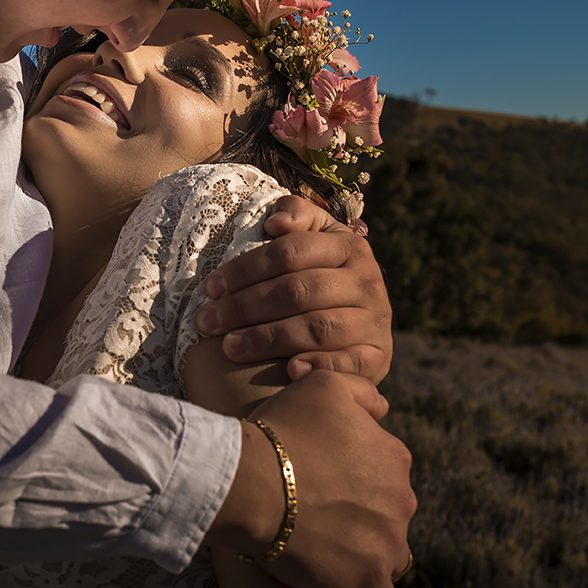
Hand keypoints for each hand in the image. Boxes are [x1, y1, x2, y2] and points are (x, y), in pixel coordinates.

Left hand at [196, 195, 392, 383]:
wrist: (363, 323)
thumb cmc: (322, 276)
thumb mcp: (316, 237)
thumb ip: (297, 215)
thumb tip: (275, 223)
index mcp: (350, 247)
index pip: (291, 252)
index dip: (247, 268)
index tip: (211, 288)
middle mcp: (368, 282)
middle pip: (299, 291)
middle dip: (247, 307)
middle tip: (208, 322)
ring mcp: (375, 322)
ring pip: (319, 327)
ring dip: (270, 338)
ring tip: (230, 347)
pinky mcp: (379, 357)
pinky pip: (351, 363)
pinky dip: (321, 366)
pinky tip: (291, 372)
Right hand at [207, 372, 414, 587]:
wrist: (250, 481)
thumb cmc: (282, 430)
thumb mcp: (324, 386)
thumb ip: (362, 392)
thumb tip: (384, 410)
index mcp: (395, 457)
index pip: (386, 475)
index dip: (357, 481)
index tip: (327, 486)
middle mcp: (402, 498)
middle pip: (388, 515)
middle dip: (363, 518)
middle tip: (320, 519)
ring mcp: (388, 542)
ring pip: (386, 555)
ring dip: (364, 555)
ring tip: (328, 554)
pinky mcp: (368, 581)